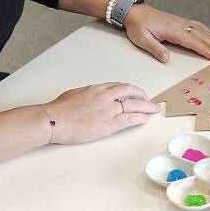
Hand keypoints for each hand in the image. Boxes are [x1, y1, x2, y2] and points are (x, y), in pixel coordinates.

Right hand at [43, 82, 160, 143]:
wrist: (54, 120)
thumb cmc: (59, 109)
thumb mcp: (75, 94)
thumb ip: (88, 94)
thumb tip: (93, 97)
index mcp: (97, 88)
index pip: (120, 86)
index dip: (131, 90)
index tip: (136, 94)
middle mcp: (105, 96)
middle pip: (130, 92)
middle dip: (142, 95)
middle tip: (149, 100)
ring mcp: (108, 109)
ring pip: (134, 104)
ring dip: (147, 106)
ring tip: (155, 109)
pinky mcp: (108, 124)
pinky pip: (129, 119)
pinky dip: (140, 117)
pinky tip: (146, 118)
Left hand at [123, 4, 209, 62]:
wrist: (134, 11)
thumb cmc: (137, 25)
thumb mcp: (141, 38)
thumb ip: (155, 48)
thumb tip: (166, 59)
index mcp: (172, 29)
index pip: (193, 42)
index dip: (207, 51)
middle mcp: (180, 24)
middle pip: (203, 36)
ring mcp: (182, 22)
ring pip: (204, 31)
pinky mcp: (181, 22)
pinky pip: (199, 27)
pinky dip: (209, 32)